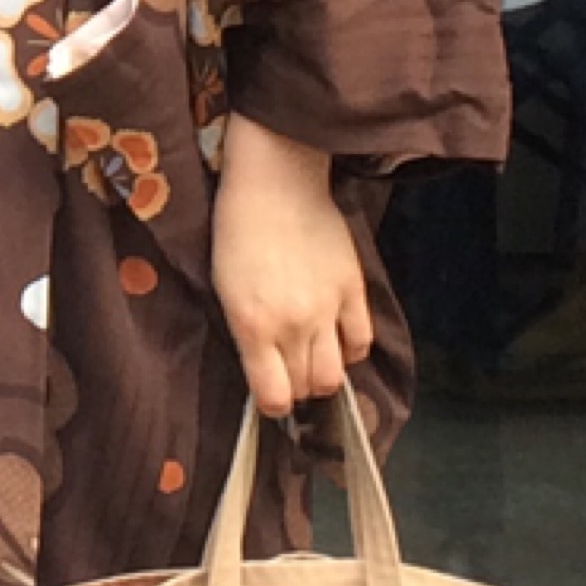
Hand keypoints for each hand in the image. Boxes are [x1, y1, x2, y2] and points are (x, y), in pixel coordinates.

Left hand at [211, 112, 370, 417]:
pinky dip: (351, 349)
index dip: (271, 404)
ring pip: (336, 376)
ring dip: (323, 375)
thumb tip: (262, 367)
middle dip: (295, 387)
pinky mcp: (353, 290)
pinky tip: (337, 337)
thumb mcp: (223, 285)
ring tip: (311, 356)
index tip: (268, 395)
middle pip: (306, 388)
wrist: (274, 181)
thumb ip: (245, 331)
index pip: (273, 397)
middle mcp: (292, 325)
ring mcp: (327, 310)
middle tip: (287, 369)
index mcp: (252, 324)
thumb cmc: (234, 229)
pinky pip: (362, 341)